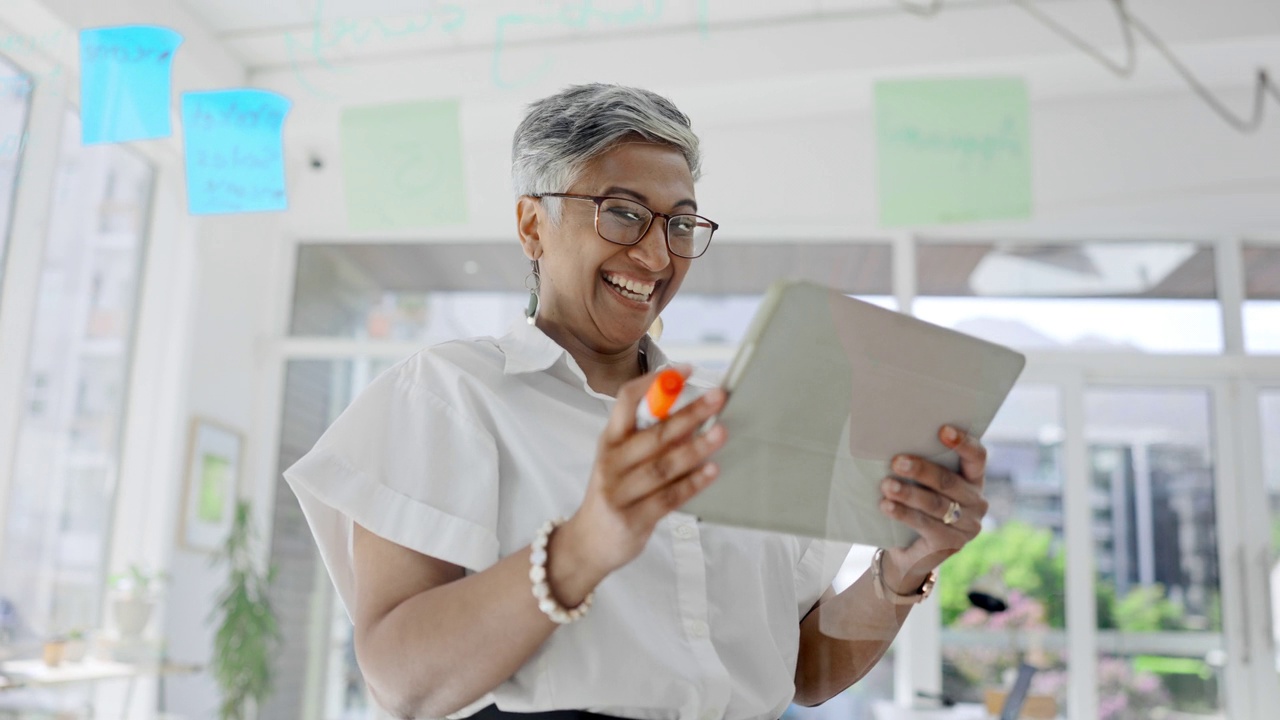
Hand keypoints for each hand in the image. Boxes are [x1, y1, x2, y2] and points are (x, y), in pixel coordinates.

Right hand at [566, 365, 727, 575]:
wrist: (587, 543)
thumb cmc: (613, 494)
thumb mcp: (622, 461)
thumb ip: (651, 441)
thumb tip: (692, 418)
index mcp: (609, 440)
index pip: (627, 400)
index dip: (657, 382)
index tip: (686, 370)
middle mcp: (611, 462)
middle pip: (654, 433)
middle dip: (688, 413)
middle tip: (717, 398)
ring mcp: (619, 492)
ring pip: (663, 465)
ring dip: (695, 447)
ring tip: (721, 433)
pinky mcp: (632, 518)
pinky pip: (668, 497)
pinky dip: (692, 483)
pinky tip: (711, 471)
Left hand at [878, 425, 988, 592]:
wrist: (910, 551)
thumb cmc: (916, 505)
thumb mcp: (923, 483)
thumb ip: (921, 465)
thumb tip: (891, 441)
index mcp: (973, 479)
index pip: (977, 457)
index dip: (963, 443)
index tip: (942, 429)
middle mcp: (976, 502)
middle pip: (949, 481)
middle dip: (922, 470)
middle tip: (897, 461)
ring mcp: (967, 526)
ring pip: (936, 504)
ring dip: (909, 493)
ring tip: (886, 485)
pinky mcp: (951, 544)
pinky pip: (925, 525)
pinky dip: (903, 514)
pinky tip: (886, 506)